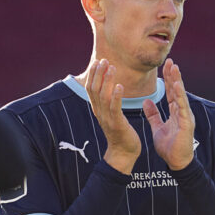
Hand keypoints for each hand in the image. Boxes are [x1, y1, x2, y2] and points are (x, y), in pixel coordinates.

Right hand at [84, 59, 139, 173]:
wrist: (123, 154)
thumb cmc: (121, 133)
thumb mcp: (112, 115)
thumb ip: (109, 102)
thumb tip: (110, 87)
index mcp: (98, 110)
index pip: (91, 89)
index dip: (93, 74)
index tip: (98, 61)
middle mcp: (100, 113)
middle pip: (95, 90)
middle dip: (99, 73)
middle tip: (105, 60)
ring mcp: (107, 119)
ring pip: (104, 96)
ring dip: (107, 80)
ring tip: (112, 68)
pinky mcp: (117, 124)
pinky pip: (115, 108)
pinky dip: (116, 96)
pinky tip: (120, 86)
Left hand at [142, 59, 194, 170]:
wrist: (176, 162)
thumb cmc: (169, 146)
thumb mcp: (158, 127)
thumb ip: (153, 114)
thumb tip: (146, 102)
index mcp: (175, 112)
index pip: (172, 92)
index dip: (168, 79)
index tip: (165, 66)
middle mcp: (182, 111)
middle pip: (177, 90)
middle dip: (173, 75)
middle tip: (170, 60)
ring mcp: (185, 116)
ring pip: (181, 95)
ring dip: (178, 81)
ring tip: (174, 68)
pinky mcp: (186, 123)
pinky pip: (182, 107)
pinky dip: (180, 96)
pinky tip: (177, 86)